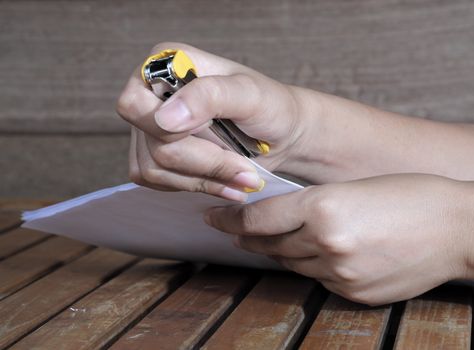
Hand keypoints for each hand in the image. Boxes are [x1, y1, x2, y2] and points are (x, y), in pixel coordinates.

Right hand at [117, 43, 306, 200]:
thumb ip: (209, 96)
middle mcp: (152, 95)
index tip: (211, 129)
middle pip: (152, 145)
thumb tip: (165, 118)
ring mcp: (152, 129)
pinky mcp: (158, 157)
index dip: (169, 128)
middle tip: (244, 166)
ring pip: (154, 170)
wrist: (282, 135)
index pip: (135, 105)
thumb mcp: (249, 95)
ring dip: (204, 179)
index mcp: (165, 64)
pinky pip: (159, 183)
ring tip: (241, 176)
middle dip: (204, 161)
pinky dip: (197, 187)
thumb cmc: (270, 107)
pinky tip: (225, 183)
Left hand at [204, 174, 473, 304]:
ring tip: (274, 242)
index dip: (230, 218)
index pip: (259, 218)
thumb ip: (310, 204)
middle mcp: (326, 243)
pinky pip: (320, 279)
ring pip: (292, 264)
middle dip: (248, 237)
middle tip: (233, 229)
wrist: (457, 228)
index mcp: (322, 206)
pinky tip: (317, 255)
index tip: (214, 215)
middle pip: (270, 245)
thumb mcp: (353, 186)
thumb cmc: (409, 195)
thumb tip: (276, 216)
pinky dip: (313, 267)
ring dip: (281, 252)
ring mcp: (340, 273)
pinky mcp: (354, 293)